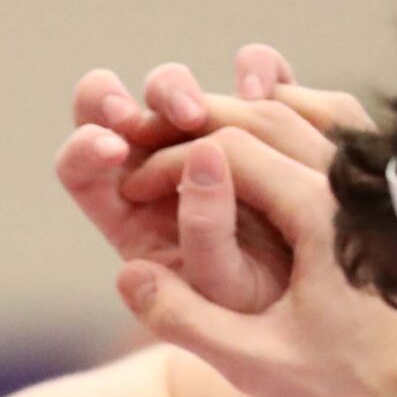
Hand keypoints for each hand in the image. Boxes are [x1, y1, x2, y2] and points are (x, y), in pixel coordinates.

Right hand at [55, 47, 396, 396]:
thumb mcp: (258, 366)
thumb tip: (131, 276)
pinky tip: (277, 148)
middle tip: (153, 146)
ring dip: (251, 113)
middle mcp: (354, 184)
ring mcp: (380, 188)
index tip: (135, 187)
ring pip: (312, 111)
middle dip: (201, 124)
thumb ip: (187, 320)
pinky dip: (303, 123)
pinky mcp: (394, 203)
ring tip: (203, 135)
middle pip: (268, 113)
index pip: (230, 151)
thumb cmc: (357, 391)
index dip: (171, 162)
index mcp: (319, 213)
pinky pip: (346, 136)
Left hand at [57, 59, 312, 316]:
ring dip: (189, 90)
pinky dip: (259, 70)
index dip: (86, 148)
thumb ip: (204, 237)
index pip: (79, 167)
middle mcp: (156, 175)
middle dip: (142, 104)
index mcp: (128, 218)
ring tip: (217, 113)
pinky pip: (255, 78)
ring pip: (177, 89)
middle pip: (120, 108)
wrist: (316, 324)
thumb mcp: (222, 296)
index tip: (115, 151)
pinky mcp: (260, 130)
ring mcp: (206, 147)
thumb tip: (202, 160)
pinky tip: (264, 90)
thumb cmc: (258, 326)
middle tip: (181, 116)